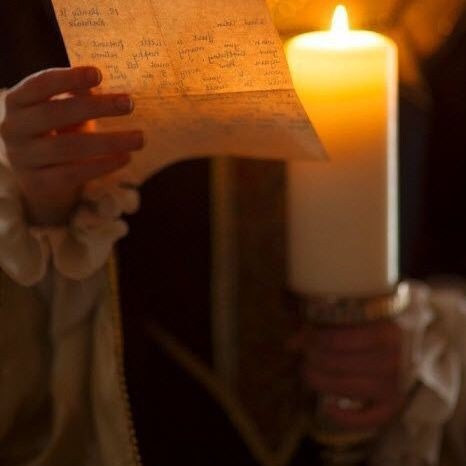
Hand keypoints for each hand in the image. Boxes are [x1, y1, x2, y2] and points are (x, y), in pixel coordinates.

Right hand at [0, 66, 144, 224]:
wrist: (41, 179)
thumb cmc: (58, 134)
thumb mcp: (64, 112)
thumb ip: (78, 96)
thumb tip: (104, 81)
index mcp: (18, 102)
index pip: (39, 85)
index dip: (67, 78)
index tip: (98, 73)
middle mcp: (14, 129)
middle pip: (55, 114)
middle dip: (95, 107)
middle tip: (129, 103)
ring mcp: (24, 158)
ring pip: (68, 148)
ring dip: (108, 142)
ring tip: (139, 138)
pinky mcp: (40, 183)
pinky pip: (74, 173)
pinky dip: (103, 165)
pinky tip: (125, 158)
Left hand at [292, 320, 402, 430]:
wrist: (409, 342)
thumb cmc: (373, 325)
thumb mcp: (353, 316)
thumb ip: (322, 324)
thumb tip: (291, 345)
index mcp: (385, 331)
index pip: (335, 339)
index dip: (314, 339)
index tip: (308, 337)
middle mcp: (393, 359)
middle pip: (335, 363)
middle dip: (313, 358)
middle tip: (306, 353)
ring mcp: (395, 385)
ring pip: (344, 387)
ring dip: (319, 380)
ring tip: (308, 371)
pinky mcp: (393, 405)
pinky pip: (368, 419)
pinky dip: (345, 418)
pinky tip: (327, 407)